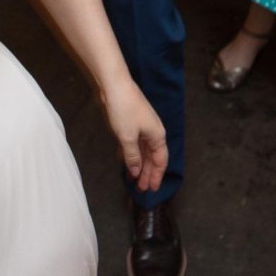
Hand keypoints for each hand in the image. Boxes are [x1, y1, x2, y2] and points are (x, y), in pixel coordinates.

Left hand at [102, 78, 168, 193]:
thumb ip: (132, 156)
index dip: (156, 176)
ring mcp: (142, 127)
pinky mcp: (132, 123)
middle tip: (141, 189)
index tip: (152, 189)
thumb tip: (136, 171)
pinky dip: (130, 154)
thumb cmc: (124, 109)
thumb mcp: (127, 137)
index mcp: (157, 136)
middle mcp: (153, 132)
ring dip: (137, 165)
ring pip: (142, 152)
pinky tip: (124, 162)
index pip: (160, 161)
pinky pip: (134, 144)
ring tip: (132, 179)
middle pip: (152, 158)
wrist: (115, 86)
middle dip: (146, 174)